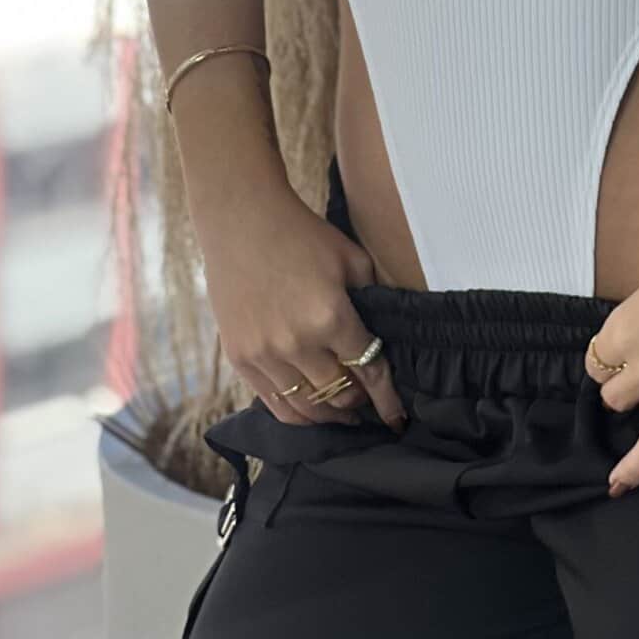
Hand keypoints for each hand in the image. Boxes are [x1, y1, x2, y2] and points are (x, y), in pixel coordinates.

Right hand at [195, 182, 408, 431]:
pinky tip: (312, 411)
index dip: (387, 398)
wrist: (242, 221)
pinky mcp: (240, 358)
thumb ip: (372, 298)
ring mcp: (265, 354)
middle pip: (340, 392)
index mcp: (332, 316)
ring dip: (330, 415)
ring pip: (307, 407)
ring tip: (344, 414)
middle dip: (360, 402)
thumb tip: (386, 335)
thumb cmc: (302, 235)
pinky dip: (298, 414)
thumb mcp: (352, 259)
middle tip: (369, 404)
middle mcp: (298, 343)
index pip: (369, 371)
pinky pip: (274, 404)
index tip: (398, 417)